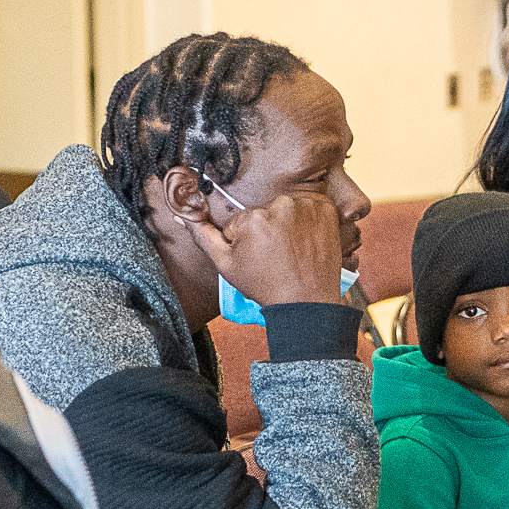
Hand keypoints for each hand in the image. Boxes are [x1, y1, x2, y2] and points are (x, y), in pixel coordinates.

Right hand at [193, 190, 344, 308]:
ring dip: (288, 225)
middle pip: (265, 212)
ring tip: (292, 251)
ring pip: (287, 210)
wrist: (307, 302)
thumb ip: (203, 236)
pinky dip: (309, 222)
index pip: (242, 220)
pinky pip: (310, 209)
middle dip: (267, 229)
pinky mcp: (326, 210)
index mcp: (253, 218)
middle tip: (276, 256)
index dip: (246, 240)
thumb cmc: (266, 286)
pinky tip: (307, 243)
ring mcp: (307, 207)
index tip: (258, 256)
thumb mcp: (226, 265)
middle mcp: (280, 206)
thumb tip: (182, 216)